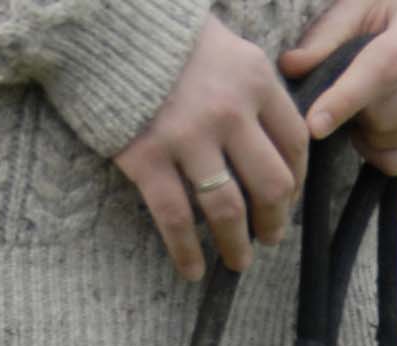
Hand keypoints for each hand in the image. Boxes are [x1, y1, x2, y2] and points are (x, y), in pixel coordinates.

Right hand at [114, 16, 308, 279]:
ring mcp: (188, 137)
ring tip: (238, 261)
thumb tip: (270, 140)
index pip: (294, 143)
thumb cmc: (165, 37)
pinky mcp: (147, 157)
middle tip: (270, 237)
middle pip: (270, 184)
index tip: (287, 198)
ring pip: (228, 210)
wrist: (99, 23)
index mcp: (255, 79)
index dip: (296, 180)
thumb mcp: (225, 49)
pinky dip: (187, 252)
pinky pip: (175, 219)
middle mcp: (229, 111)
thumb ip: (251, 90)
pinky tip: (193, 270)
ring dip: (237, 245)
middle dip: (275, 220)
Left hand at [281, 0, 396, 176]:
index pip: (386, 68)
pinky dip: (379, 154)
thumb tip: (292, 67)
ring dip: (365, 133)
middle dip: (355, 113)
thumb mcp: (361, 6)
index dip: (346, 98)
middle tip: (348, 95)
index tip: (313, 125)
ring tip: (366, 107)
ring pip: (393, 143)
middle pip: (387, 115)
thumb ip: (326, 36)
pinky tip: (378, 129)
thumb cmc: (395, 11)